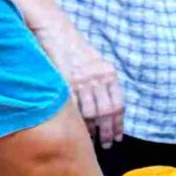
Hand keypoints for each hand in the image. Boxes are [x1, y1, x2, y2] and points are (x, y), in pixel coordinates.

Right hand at [44, 26, 124, 146]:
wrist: (57, 31)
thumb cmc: (75, 50)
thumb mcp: (96, 63)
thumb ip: (102, 83)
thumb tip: (106, 110)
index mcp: (109, 74)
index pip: (118, 105)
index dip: (118, 124)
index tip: (117, 136)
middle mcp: (97, 78)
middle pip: (106, 112)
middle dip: (107, 131)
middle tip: (106, 144)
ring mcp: (82, 80)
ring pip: (91, 113)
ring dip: (92, 130)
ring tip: (92, 140)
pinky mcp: (66, 81)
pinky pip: (74, 107)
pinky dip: (76, 120)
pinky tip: (77, 129)